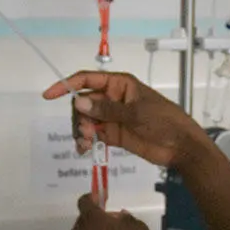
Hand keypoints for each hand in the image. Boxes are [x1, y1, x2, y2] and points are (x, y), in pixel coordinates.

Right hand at [41, 71, 208, 167]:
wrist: (180, 146)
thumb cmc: (164, 121)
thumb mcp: (137, 113)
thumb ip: (107, 109)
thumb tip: (79, 103)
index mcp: (119, 84)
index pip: (87, 79)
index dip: (67, 85)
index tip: (49, 95)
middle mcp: (111, 98)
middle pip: (82, 102)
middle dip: (78, 117)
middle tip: (86, 133)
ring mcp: (111, 117)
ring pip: (84, 119)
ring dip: (80, 130)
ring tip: (86, 144)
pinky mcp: (112, 134)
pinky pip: (91, 134)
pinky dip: (85, 141)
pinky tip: (85, 149)